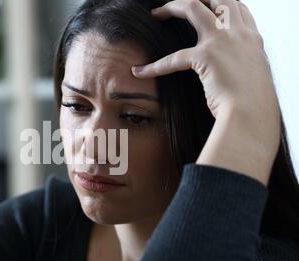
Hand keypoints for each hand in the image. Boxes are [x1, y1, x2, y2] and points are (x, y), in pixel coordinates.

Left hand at [132, 0, 280, 183]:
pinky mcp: (206, 56)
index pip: (238, 9)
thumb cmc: (252, 107)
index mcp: (253, 40)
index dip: (221, 5)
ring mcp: (224, 41)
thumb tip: (229, 79)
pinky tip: (139, 72)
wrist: (252, 116)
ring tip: (156, 14)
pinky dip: (154, 66)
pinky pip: (173, 57)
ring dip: (173, 7)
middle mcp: (240, 35)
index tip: (207, 6)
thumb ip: (240, 71)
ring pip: (194, 8)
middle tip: (177, 5)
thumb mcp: (251, 82)